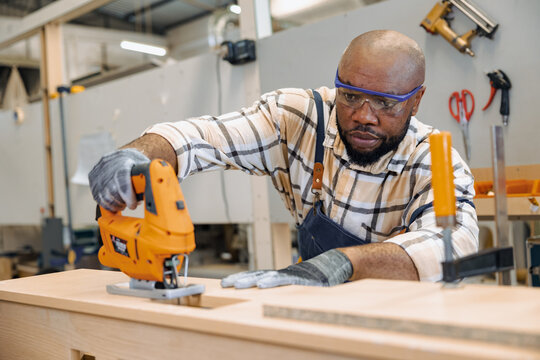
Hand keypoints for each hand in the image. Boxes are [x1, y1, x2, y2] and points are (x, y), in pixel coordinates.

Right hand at [88, 148, 149, 211]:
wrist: (123, 155)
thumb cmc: (137, 163)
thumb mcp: (145, 166)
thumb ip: (149, 177)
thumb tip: (155, 190)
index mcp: (124, 160)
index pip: (122, 177)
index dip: (127, 194)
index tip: (133, 205)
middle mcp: (108, 164)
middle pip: (112, 190)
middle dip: (122, 201)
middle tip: (130, 204)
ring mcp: (98, 171)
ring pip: (104, 196)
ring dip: (115, 204)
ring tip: (123, 202)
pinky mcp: (92, 178)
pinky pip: (98, 197)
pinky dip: (107, 204)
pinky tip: (115, 202)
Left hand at [221, 249, 351, 288]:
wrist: (338, 262)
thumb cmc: (320, 275)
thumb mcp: (302, 283)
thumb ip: (289, 285)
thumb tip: (273, 290)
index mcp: (283, 275)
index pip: (259, 275)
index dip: (243, 278)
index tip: (227, 283)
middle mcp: (286, 273)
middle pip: (259, 275)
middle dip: (241, 279)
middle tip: (225, 284)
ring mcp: (294, 274)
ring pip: (268, 277)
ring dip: (252, 280)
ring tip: (238, 285)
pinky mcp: (303, 278)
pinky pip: (285, 280)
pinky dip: (273, 281)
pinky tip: (262, 284)